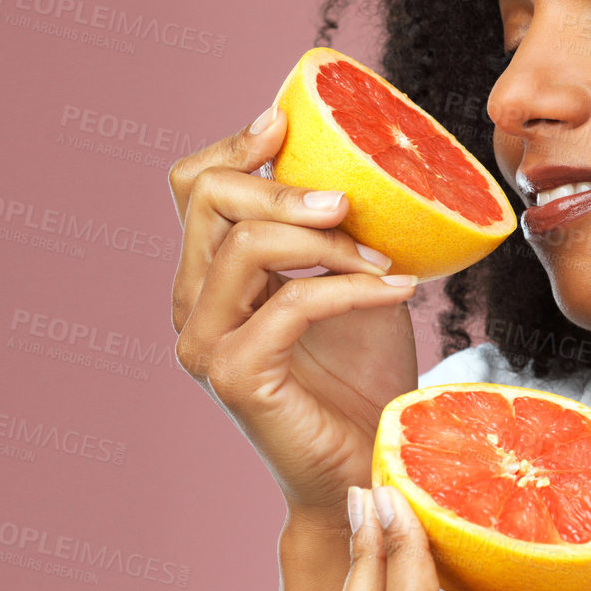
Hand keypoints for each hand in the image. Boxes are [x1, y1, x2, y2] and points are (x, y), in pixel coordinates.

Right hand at [169, 106, 420, 529]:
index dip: (235, 145)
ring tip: (384, 258)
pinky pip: (291, 302)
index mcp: (209, 277)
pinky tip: (397, 290)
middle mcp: (193, 307)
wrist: (370, 466)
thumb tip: (363, 164)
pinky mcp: (237, 376)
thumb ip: (332, 230)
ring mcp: (206, 345)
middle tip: (350, 203)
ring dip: (326, 241)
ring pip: (245, 246)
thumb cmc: (362, 379)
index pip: (194, 186)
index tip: (286, 123)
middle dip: (284, 188)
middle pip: (209, 200)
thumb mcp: (349, 280)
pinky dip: (350, 288)